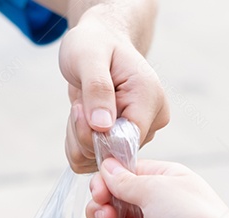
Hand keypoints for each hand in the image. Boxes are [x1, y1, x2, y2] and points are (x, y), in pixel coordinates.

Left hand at [58, 8, 168, 172]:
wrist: (98, 44)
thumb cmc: (95, 43)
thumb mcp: (89, 57)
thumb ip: (97, 89)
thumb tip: (103, 126)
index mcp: (150, 100)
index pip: (125, 142)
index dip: (94, 135)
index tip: (79, 107)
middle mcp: (152, 123)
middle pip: (111, 154)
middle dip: (83, 133)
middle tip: (79, 102)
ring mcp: (139, 136)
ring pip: (99, 162)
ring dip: (77, 137)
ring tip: (81, 106)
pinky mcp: (124, 144)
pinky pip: (92, 162)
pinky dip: (77, 144)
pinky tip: (81, 119)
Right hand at [87, 158, 228, 217]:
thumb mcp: (156, 189)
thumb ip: (126, 181)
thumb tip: (106, 167)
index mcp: (162, 180)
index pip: (123, 174)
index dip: (106, 182)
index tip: (99, 192)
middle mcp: (155, 204)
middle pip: (114, 200)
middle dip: (103, 207)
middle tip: (106, 216)